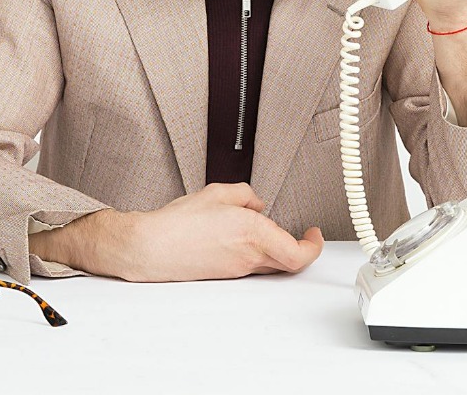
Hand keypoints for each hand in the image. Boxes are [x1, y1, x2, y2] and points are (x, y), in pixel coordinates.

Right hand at [31, 183, 323, 281]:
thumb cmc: (178, 223)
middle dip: (299, 246)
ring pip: (272, 263)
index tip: (314, 233)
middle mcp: (250, 256)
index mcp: (253, 233)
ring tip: (266, 229)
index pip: (298, 253)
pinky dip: (258, 251)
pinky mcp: (226, 273)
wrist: (152, 247)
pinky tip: (243, 236)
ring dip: (277, 248)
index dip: (313, 246)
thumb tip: (256, 203)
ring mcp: (239, 268)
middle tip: (302, 234)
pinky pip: (253, 264)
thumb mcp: (217, 193)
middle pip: (289, 261)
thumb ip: (245, 194)